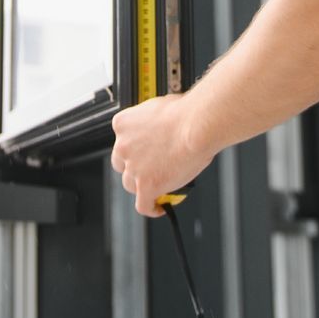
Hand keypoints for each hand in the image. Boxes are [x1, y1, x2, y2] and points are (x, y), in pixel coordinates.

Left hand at [110, 93, 215, 216]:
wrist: (196, 125)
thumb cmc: (186, 113)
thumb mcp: (159, 109)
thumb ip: (152, 124)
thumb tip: (161, 130)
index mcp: (123, 124)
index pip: (122, 141)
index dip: (134, 149)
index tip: (143, 153)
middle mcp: (123, 146)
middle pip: (122, 164)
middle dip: (134, 168)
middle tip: (150, 169)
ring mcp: (134, 167)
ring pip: (130, 185)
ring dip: (141, 187)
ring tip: (157, 188)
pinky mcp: (146, 186)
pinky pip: (143, 205)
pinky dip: (150, 208)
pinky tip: (159, 207)